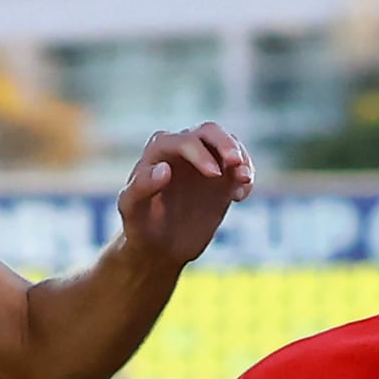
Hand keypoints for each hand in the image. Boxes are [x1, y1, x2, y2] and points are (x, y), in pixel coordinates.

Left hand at [114, 123, 252, 269]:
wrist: (158, 246)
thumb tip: (164, 169)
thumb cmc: (139, 225)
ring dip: (241, 158)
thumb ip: (141, 187)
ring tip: (244, 180)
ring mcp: (205, 162)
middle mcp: (183, 150)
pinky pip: (240, 168)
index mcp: (158, 150)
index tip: (213, 174)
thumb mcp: (132, 210)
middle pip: (209, 132)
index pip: (183, 141)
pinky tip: (240, 197)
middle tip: (236, 162)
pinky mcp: (222, 179)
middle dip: (225, 143)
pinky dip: (246, 177)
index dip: (199, 153)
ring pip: (229, 145)